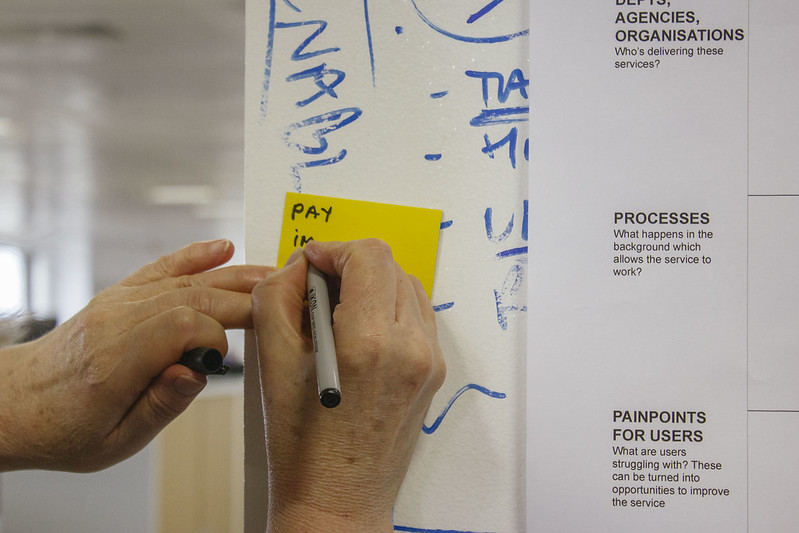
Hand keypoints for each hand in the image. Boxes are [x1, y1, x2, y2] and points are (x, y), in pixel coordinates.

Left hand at [0, 239, 271, 471]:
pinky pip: (162, 268)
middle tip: (281, 304)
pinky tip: (223, 248)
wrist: (18, 403)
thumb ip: (162, 404)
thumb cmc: (67, 427)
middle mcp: (117, 321)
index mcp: (116, 361)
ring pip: (186, 279)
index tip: (222, 360)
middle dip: (241, 300)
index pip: (183, 325)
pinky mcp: (119, 295)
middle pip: (193, 296)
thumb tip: (197, 372)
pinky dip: (195, 255)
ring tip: (271, 276)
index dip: (216, 338)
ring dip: (233, 276)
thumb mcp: (117, 439)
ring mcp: (117, 302)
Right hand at [252, 239, 445, 532]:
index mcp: (369, 341)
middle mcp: (410, 347)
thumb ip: (278, 295)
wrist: (337, 500)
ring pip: (407, 287)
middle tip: (318, 289)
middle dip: (350, 267)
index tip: (311, 264)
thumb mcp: (272, 361)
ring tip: (338, 313)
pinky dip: (389, 310)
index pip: (369, 256)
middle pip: (390, 267)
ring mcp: (428, 361)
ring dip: (373, 286)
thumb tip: (300, 265)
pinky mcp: (433, 373)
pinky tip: (360, 333)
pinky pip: (417, 317)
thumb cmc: (300, 443)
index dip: (334, 249)